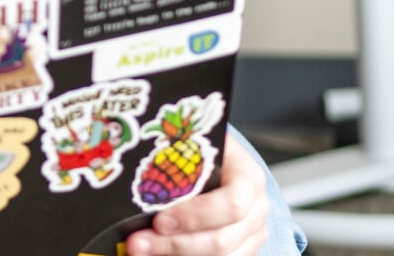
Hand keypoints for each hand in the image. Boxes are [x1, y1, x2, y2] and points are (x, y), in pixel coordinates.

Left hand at [125, 134, 269, 255]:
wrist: (213, 161)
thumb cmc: (199, 154)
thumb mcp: (190, 148)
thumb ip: (172, 163)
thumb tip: (138, 185)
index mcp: (248, 177)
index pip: (232, 204)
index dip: (195, 216)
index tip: (159, 220)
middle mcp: (256, 209)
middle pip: (222, 240)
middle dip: (175, 244)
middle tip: (137, 242)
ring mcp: (251, 234)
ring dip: (176, 255)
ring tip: (141, 249)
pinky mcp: (242, 250)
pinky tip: (157, 254)